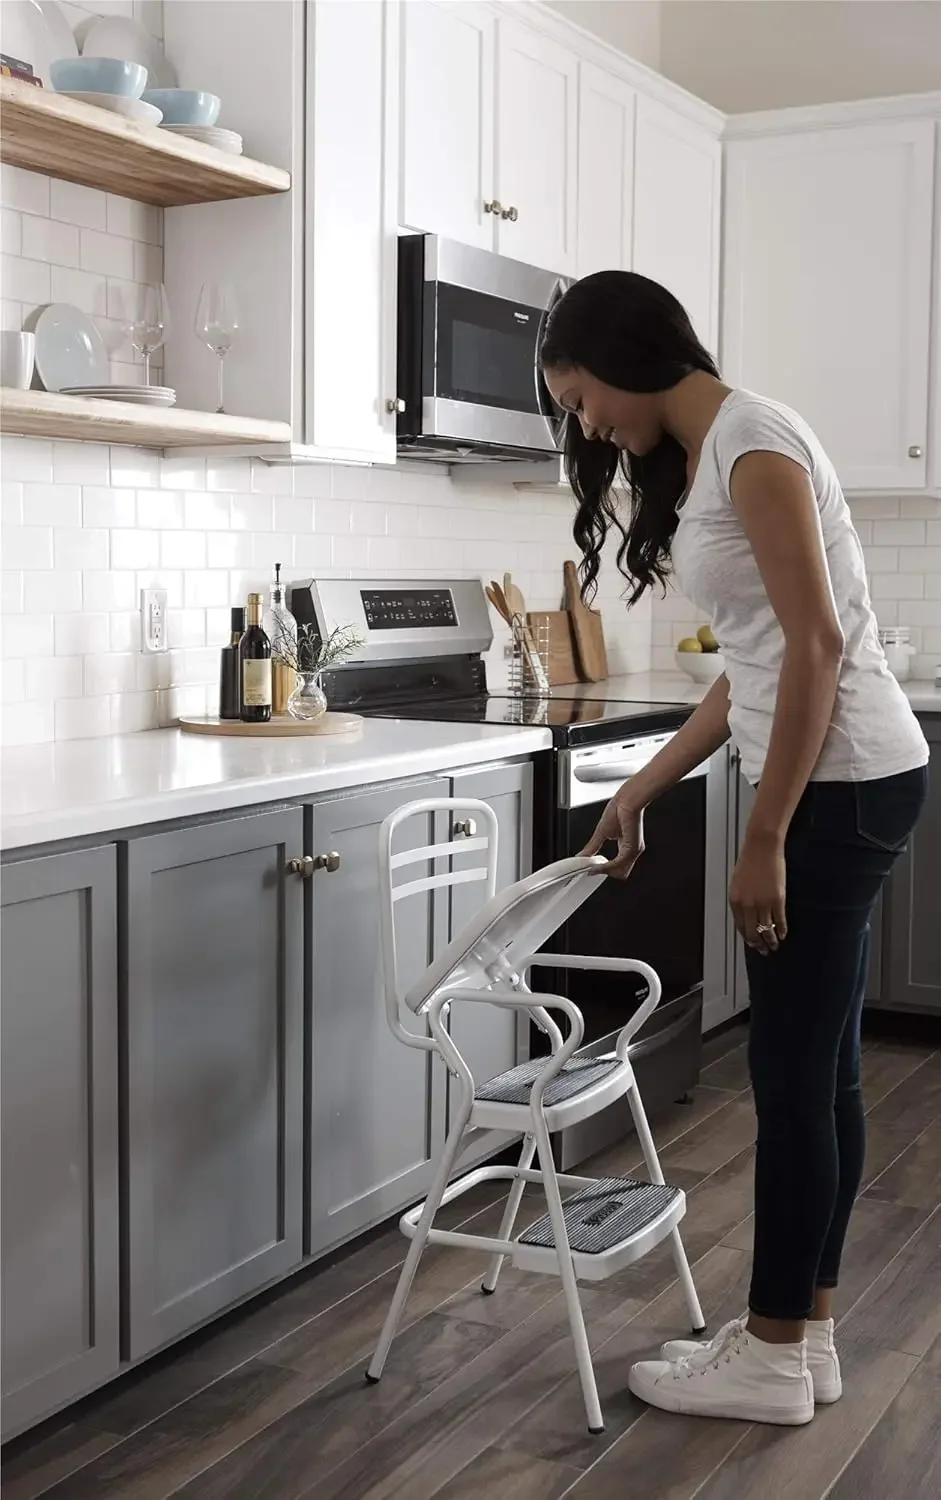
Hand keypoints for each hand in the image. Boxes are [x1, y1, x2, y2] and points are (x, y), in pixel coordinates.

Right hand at [581, 793, 644, 879]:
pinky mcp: (632, 848)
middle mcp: (632, 850)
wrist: (626, 800)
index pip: (617, 866)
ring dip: (603, 871)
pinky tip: (598, 865)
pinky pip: (619, 864)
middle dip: (604, 873)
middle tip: (591, 869)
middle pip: (620, 873)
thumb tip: (582, 856)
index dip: (605, 870)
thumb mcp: (601, 832)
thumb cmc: (619, 808)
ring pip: (620, 872)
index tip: (591, 869)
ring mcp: (634, 850)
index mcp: (626, 846)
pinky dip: (607, 867)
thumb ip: (592, 847)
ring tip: (592, 868)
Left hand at [730, 832, 786, 953]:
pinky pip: (780, 921)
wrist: (762, 847)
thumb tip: (746, 915)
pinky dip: (782, 930)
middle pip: (753, 933)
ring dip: (771, 941)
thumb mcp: (738, 883)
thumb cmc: (750, 860)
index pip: (740, 927)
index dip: (748, 939)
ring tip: (775, 946)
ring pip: (767, 930)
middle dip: (759, 944)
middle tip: (764, 950)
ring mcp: (762, 903)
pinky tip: (783, 934)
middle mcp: (747, 905)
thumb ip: (741, 900)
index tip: (753, 944)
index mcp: (735, 901)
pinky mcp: (777, 900)